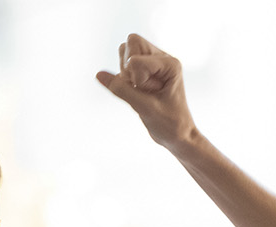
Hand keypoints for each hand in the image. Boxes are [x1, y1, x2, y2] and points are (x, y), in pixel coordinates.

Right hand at [95, 34, 196, 151]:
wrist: (177, 136)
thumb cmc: (169, 123)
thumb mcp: (144, 108)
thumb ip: (121, 90)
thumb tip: (99, 74)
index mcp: (169, 63)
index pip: (136, 61)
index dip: (135, 81)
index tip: (150, 95)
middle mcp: (162, 58)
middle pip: (131, 42)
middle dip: (128, 68)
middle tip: (142, 89)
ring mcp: (152, 63)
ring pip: (125, 50)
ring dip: (125, 73)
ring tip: (140, 91)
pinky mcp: (143, 71)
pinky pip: (122, 64)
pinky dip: (123, 79)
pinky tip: (137, 92)